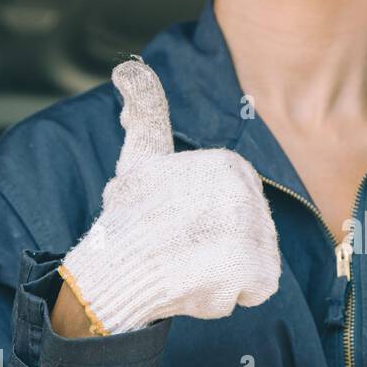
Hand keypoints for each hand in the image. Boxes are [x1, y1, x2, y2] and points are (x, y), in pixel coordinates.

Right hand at [56, 57, 281, 335]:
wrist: (110, 270)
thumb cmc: (126, 218)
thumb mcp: (139, 156)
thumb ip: (146, 109)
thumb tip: (126, 69)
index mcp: (228, 164)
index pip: (241, 208)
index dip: (210, 225)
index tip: (176, 227)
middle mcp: (244, 190)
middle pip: (253, 234)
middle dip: (218, 251)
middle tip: (178, 251)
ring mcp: (249, 230)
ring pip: (254, 262)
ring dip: (223, 275)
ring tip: (185, 268)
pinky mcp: (249, 269)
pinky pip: (256, 289)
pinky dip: (228, 297)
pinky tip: (195, 285)